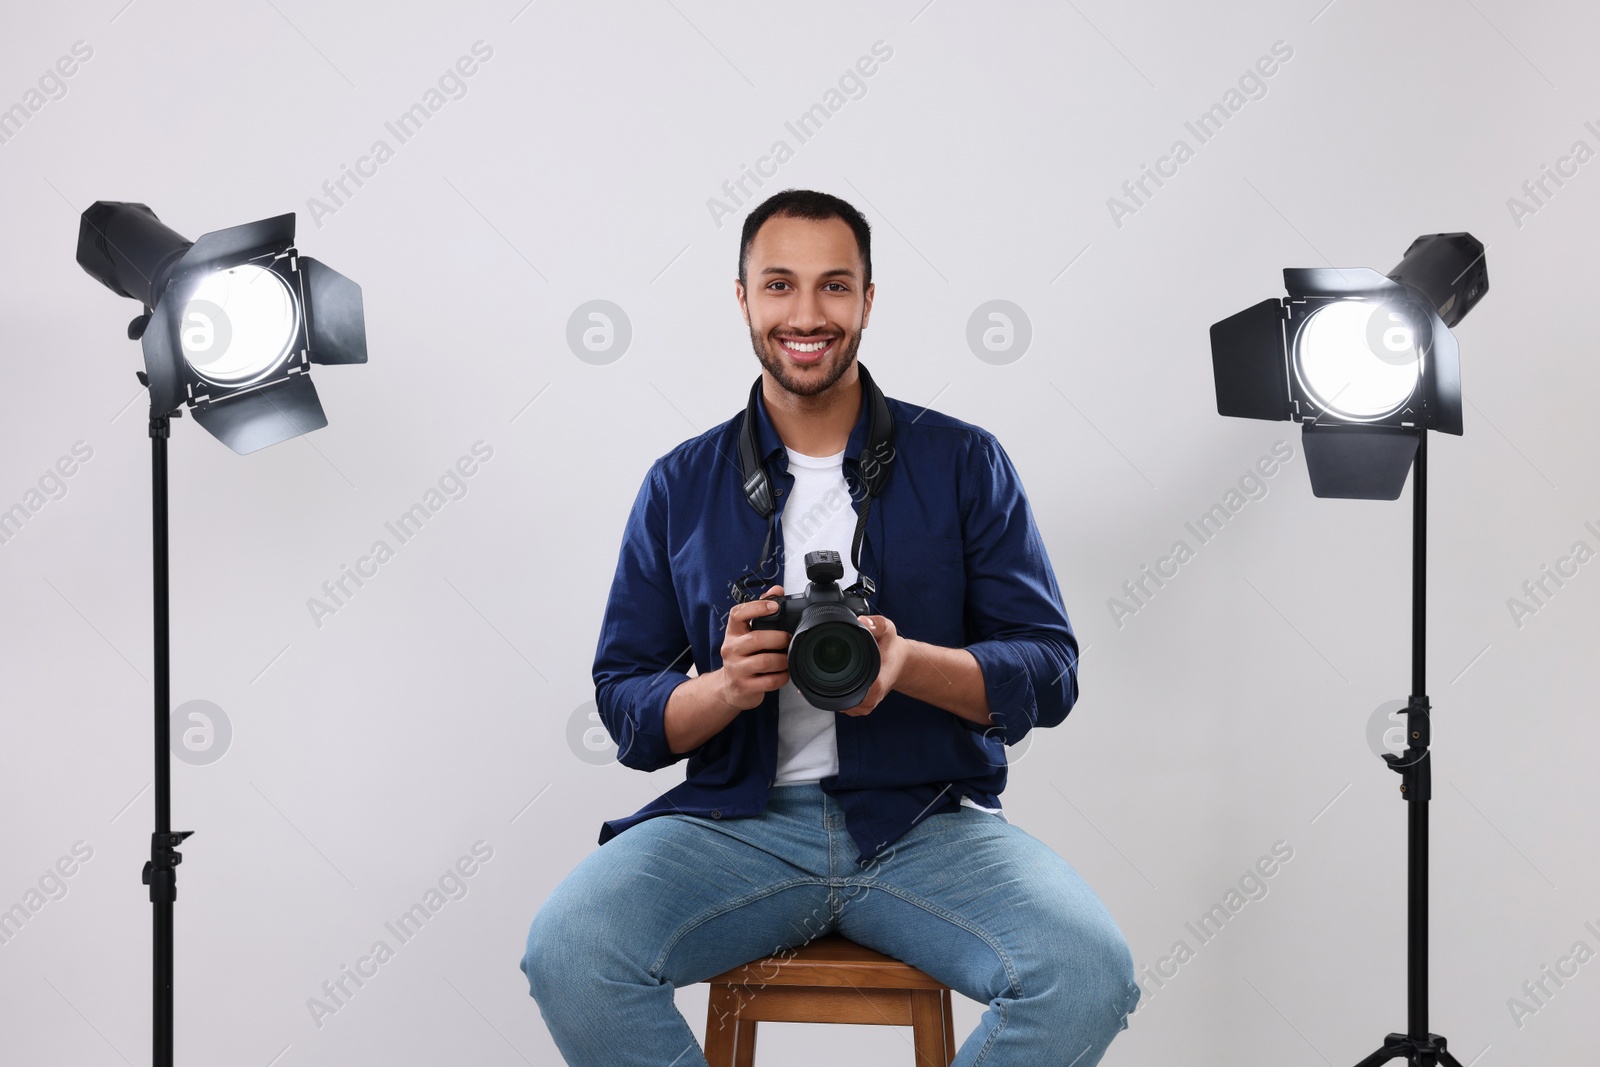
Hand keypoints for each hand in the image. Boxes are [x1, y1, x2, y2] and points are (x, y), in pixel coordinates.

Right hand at [715, 585, 790, 712]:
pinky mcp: (744, 687)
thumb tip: (777, 590)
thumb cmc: (742, 656)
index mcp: (733, 633)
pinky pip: (770, 681)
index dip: (757, 608)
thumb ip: (761, 611)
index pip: (737, 614)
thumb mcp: (747, 634)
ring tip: (787, 657)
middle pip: (757, 639)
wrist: (729, 688)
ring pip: (765, 661)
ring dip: (783, 659)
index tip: (774, 607)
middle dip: (779, 639)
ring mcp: (736, 669)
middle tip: (788, 639)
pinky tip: (784, 672)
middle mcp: (731, 649)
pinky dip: (782, 676)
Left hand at [835, 613, 908, 716]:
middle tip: (824, 669)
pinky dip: (839, 697)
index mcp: (875, 683)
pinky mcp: (865, 707)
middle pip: (839, 699)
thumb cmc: (893, 648)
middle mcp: (871, 698)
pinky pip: (846, 707)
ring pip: (841, 705)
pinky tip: (838, 684)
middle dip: (828, 685)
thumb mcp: (887, 630)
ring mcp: (868, 705)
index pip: (845, 690)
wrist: (902, 662)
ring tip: (832, 675)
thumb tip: (861, 621)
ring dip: (833, 692)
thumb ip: (876, 624)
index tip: (825, 669)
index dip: (831, 681)